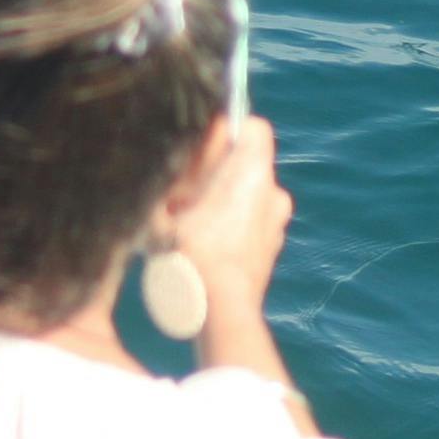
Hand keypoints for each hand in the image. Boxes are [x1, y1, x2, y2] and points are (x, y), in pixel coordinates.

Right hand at [167, 112, 291, 334]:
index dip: (223, 132)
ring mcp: (276, 223)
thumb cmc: (193, 256)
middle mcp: (273, 192)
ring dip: (220, 200)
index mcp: (254, 172)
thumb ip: (164, 179)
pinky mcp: (271, 249)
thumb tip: (161, 166)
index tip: (196, 151)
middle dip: (214, 171)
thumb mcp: (163, 212)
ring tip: (187, 223)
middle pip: (246, 163)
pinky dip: (230, 225)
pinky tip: (202, 244)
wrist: (222, 312)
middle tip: (181, 193)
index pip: (251, 126)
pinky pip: (249, 222)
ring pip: (246, 195)